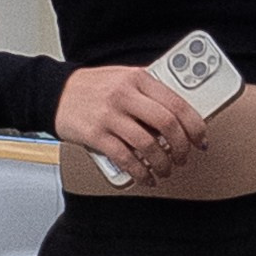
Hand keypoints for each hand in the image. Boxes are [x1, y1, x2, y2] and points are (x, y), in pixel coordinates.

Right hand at [55, 63, 203, 184]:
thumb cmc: (93, 88)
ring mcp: (110, 115)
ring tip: (165, 169)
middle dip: (182, 147)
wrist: (55, 93)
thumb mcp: (125, 79)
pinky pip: (126, 159)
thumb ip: (150, 94)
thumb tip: (180, 119)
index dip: (195, 126)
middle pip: (167, 125)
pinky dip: (141, 173)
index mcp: (138, 78)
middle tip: (183, 157)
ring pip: (149, 145)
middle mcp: (125, 94)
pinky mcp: (96, 135)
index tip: (201, 139)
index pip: (177, 104)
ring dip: (163, 164)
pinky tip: (146, 177)